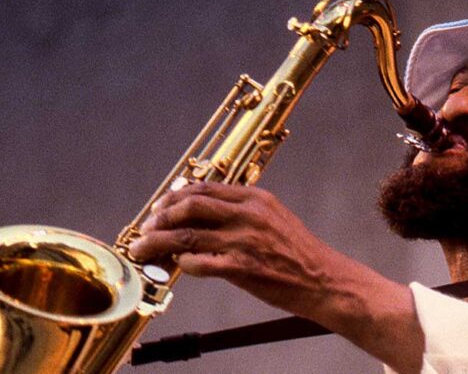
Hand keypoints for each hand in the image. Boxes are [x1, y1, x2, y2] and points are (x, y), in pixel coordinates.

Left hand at [128, 181, 339, 314]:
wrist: (324, 279)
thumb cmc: (298, 253)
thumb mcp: (273, 218)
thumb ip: (241, 211)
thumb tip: (203, 214)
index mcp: (255, 198)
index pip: (204, 188)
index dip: (175, 197)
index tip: (160, 207)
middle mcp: (248, 214)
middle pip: (190, 206)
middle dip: (161, 216)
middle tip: (147, 227)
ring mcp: (244, 241)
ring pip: (187, 236)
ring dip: (158, 243)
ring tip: (143, 249)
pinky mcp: (243, 268)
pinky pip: (200, 263)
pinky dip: (183, 264)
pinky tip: (179, 266)